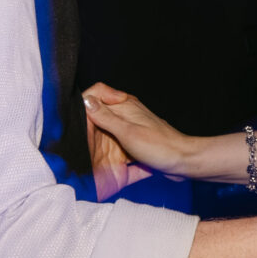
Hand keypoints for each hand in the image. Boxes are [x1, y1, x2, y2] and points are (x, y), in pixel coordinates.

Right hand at [81, 84, 203, 196]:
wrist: (183, 162)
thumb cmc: (159, 146)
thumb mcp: (127, 132)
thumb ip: (105, 117)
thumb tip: (85, 100)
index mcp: (124, 105)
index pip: (95, 96)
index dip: (83, 106)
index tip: (74, 123)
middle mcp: (126, 112)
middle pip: (98, 115)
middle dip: (88, 128)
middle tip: (80, 142)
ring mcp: (131, 126)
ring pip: (106, 130)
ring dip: (98, 141)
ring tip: (88, 153)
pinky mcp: (134, 140)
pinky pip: (116, 142)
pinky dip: (110, 149)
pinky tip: (104, 159)